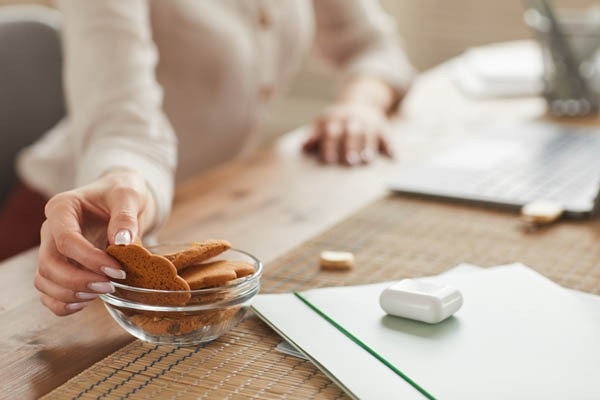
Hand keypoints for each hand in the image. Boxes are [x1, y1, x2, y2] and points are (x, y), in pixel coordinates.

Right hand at [34, 170, 155, 315]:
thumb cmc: (122, 193)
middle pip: (48, 264)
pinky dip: (62, 303)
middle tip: (110, 286)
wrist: (121, 199)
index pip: (65, 240)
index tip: (117, 271)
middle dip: (78, 281)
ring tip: (103, 292)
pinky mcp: (59, 265)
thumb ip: (125, 216)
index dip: (90, 260)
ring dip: (71, 293)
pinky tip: (86, 301)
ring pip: (44, 280)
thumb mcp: (129, 195)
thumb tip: (122, 243)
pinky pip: (48, 292)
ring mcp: (51, 249)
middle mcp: (51, 229)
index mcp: (62, 208)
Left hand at [302, 102, 393, 165]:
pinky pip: (387, 137)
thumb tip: (304, 148)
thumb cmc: (336, 122)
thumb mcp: (323, 124)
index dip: (329, 145)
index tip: (328, 159)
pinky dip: (391, 146)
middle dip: (350, 146)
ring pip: (369, 134)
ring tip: (366, 160)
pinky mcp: (382, 127)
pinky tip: (394, 157)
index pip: (330, 131)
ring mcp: (368, 123)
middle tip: (349, 161)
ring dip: (368, 147)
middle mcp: (352, 120)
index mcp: (334, 120)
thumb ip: (314, 136)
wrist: (360, 102)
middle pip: (351, 132)